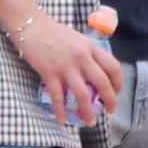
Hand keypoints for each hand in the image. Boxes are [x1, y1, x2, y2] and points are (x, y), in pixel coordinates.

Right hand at [8, 12, 124, 127]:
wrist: (29, 25)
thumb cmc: (52, 31)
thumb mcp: (77, 39)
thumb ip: (87, 53)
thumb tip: (93, 72)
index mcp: (91, 47)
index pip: (113, 67)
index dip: (118, 83)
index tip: (116, 92)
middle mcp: (82, 57)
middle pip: (103, 84)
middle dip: (110, 101)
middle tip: (110, 110)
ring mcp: (65, 66)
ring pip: (83, 94)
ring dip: (88, 111)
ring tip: (90, 122)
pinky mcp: (49, 73)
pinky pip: (58, 97)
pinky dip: (61, 111)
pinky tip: (63, 120)